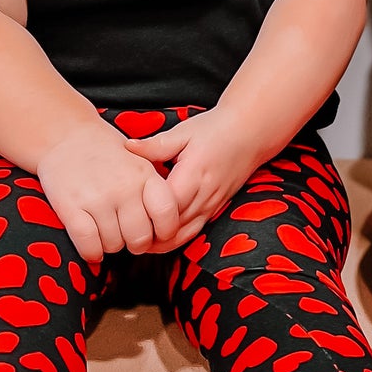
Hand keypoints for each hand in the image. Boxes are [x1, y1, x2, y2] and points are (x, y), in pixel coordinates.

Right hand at [34, 115, 181, 259]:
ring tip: (105, 231)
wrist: (64, 134)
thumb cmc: (104, 149)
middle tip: (127, 235)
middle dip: (134, 243)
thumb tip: (168, 220)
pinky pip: (89, 245)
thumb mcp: (138, 158)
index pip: (167, 214)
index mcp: (145, 174)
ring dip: (110, 245)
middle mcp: (124, 187)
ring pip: (114, 245)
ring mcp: (97, 198)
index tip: (156, 233)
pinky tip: (92, 246)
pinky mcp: (71, 208)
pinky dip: (92, 252)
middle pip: (140, 238)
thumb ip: (153, 186)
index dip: (165, 231)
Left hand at [123, 106, 263, 251]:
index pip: (165, 208)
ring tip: (135, 238)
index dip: (143, 215)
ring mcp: (211, 206)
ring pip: (182, 237)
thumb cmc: (215, 129)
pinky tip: (156, 236)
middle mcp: (204, 196)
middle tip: (121, 231)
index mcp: (193, 176)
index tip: (122, 214)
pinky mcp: (214, 210)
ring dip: (159, 242)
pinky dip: (174, 238)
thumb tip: (128, 147)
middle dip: (147, 234)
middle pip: (172, 229)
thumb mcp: (184, 132)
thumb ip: (155, 145)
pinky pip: (192, 232)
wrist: (249, 133)